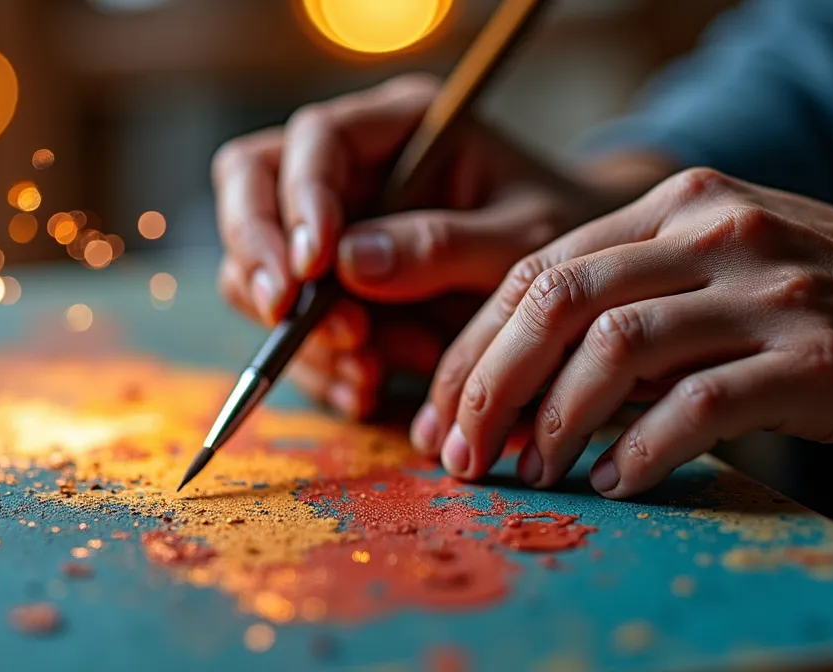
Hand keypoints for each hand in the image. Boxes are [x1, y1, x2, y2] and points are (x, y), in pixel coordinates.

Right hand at [212, 74, 608, 418]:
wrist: (583, 295)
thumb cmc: (569, 244)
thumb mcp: (526, 241)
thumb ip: (444, 245)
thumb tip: (347, 262)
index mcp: (399, 127)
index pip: (315, 140)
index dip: (298, 200)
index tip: (313, 269)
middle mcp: (351, 171)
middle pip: (249, 186)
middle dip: (259, 256)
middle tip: (286, 315)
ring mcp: (333, 233)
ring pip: (257, 267)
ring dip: (300, 329)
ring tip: (371, 366)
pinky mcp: (332, 295)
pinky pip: (291, 331)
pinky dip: (321, 368)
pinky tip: (369, 388)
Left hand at [417, 167, 832, 497]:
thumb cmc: (816, 304)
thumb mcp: (717, 271)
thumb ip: (627, 300)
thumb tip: (512, 382)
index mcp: (677, 206)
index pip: (538, 269)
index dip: (474, 346)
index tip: (440, 411)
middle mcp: (716, 232)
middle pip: (557, 300)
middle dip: (490, 384)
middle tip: (460, 453)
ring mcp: (769, 291)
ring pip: (615, 348)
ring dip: (555, 421)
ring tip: (532, 471)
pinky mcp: (814, 358)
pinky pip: (698, 406)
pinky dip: (641, 450)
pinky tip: (615, 482)